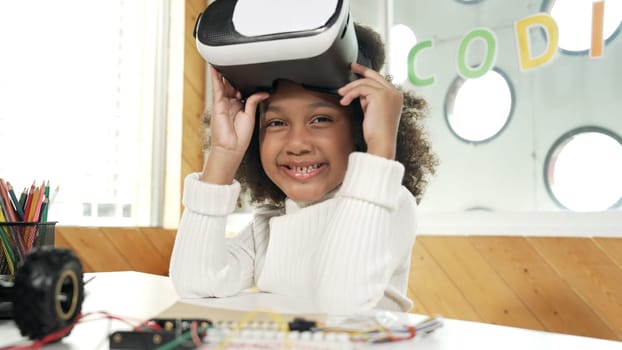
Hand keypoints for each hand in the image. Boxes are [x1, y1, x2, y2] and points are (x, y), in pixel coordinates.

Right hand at [202, 66, 268, 183]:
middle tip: (238, 65)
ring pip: (224, 85)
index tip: (248, 72)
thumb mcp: (251, 116)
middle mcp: (230, 104)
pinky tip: (215, 69)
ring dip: (224, 74)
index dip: (243, 81)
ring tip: (225, 61)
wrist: (231, 147)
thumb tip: (262, 92)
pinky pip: (216, 88)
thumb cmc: (240, 136)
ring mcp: (223, 103)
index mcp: (239, 107)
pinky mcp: (218, 104)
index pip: (241, 90)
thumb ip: (254, 101)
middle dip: (234, 76)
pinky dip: (215, 78)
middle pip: (232, 85)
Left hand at [338, 63, 402, 158]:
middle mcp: (395, 93)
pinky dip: (350, 94)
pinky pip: (361, 88)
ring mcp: (389, 93)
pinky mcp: (380, 95)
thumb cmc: (377, 133)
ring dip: (350, 88)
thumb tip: (360, 94)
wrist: (381, 142)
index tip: (357, 70)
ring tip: (341, 95)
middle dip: (362, 70)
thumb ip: (370, 101)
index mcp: (395, 97)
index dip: (368, 74)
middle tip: (351, 67)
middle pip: (374, 76)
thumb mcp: (373, 112)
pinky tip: (344, 101)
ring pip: (365, 82)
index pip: (381, 80)